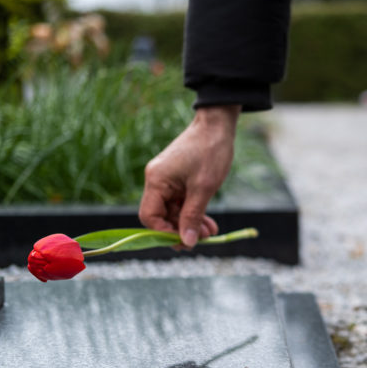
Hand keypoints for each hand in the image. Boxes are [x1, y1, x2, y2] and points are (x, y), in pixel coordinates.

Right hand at [139, 105, 240, 247]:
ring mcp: (167, 180)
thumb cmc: (210, 152)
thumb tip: (186, 242)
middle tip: (204, 238)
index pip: (149, 216)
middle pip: (162, 216)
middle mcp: (157, 181)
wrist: (217, 125)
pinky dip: (194, 212)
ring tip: (211, 233)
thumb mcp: (204, 188)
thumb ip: (193, 216)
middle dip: (182, 229)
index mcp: (156, 181)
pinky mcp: (178, 179)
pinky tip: (209, 223)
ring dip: (191, 223)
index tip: (185, 240)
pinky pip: (182, 202)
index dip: (164, 232)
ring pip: (175, 211)